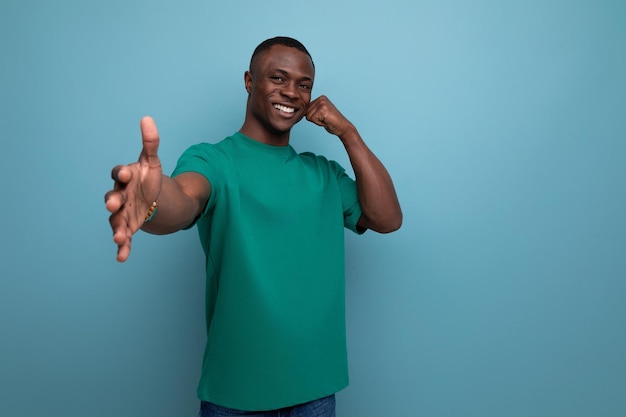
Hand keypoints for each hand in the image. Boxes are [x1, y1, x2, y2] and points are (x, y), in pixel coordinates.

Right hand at [105, 116, 162, 261]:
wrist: (152, 198)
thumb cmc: (147, 177)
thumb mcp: (152, 161)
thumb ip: (150, 143)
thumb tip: (147, 119)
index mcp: (125, 178)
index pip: (119, 173)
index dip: (122, 173)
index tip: (126, 172)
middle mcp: (120, 195)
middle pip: (112, 198)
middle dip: (113, 202)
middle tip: (114, 205)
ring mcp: (123, 212)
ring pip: (116, 220)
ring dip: (117, 228)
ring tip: (120, 237)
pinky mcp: (129, 226)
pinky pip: (124, 237)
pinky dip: (123, 247)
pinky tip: (122, 257)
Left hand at [306, 95, 353, 137]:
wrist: (342, 127)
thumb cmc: (331, 122)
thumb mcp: (320, 113)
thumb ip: (312, 110)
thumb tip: (299, 110)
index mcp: (321, 98)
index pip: (307, 108)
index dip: (314, 116)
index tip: (323, 117)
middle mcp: (321, 98)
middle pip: (306, 112)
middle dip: (314, 119)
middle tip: (325, 119)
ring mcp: (322, 103)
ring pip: (308, 116)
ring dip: (316, 121)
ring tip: (325, 120)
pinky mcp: (322, 109)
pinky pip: (312, 119)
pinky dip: (318, 123)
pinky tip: (326, 121)